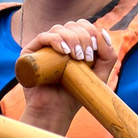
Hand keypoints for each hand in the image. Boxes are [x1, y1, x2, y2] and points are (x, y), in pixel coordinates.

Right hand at [15, 20, 112, 135]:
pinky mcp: (29, 54)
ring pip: (58, 29)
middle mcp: (56, 42)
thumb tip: (103, 31)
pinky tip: (64, 52)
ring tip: (77, 57)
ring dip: (72, 39)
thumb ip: (108, 55)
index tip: (94, 51)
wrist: (56, 111)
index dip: (90, 32)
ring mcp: (42, 47)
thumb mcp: (100, 74)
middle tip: (86, 58)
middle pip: (71, 25)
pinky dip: (55, 40)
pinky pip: (42, 37)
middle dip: (83, 37)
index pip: (81, 26)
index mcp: (72, 44)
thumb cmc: (76, 94)